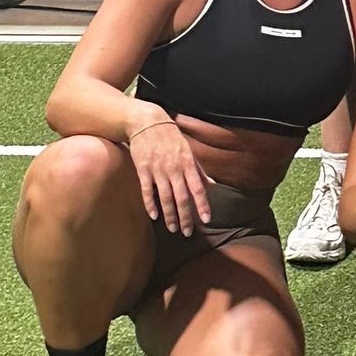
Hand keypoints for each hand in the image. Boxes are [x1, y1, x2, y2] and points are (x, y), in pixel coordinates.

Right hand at [125, 114, 211, 234]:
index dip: (203, 205)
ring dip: (170, 215)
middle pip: (182, 197)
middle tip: (187, 233)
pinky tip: (154, 217)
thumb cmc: (171, 137)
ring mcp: (158, 169)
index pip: (198, 189)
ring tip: (173, 229)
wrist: (148, 122)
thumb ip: (199, 171)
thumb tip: (212, 186)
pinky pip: (146, 190)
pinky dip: (150, 204)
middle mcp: (174, 168)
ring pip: (165, 197)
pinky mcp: (143, 169)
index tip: (207, 220)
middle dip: (186, 217)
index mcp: (188, 164)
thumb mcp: (189, 151)